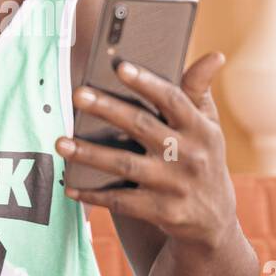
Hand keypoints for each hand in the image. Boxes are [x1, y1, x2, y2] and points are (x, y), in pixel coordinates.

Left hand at [56, 53, 237, 248]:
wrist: (213, 220)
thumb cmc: (203, 158)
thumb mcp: (209, 126)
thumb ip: (200, 91)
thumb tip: (215, 54)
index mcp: (200, 128)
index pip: (172, 99)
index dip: (147, 82)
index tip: (121, 67)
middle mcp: (190, 155)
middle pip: (141, 126)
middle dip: (107, 109)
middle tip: (77, 95)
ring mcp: (175, 185)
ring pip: (125, 164)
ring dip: (90, 153)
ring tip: (60, 142)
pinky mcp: (162, 211)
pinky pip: (121, 201)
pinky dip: (94, 194)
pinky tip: (70, 186)